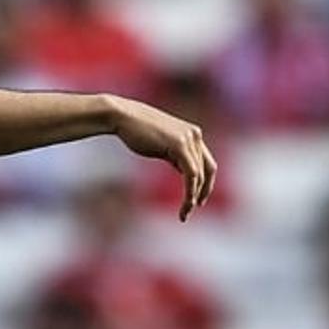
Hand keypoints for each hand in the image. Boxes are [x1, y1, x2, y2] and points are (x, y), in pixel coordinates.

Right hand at [109, 96, 217, 220]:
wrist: (122, 116)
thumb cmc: (136, 130)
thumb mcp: (162, 144)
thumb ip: (175, 154)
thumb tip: (184, 170)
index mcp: (192, 133)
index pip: (206, 163)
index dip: (206, 183)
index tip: (198, 199)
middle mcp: (195, 135)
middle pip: (206, 170)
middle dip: (201, 192)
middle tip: (191, 209)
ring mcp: (189, 138)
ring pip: (199, 175)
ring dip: (193, 196)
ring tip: (185, 212)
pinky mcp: (180, 145)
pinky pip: (192, 174)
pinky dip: (191, 191)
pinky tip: (187, 204)